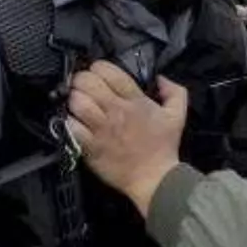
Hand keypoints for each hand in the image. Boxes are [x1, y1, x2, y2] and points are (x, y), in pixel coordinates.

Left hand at [64, 62, 187, 213]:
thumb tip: (160, 77)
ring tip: (77, 104)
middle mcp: (117, 111)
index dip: (98, 68)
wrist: (155, 179)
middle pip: (87, 82)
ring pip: (77, 102)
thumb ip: (174, 91)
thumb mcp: (178, 115)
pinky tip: (74, 122)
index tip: (98, 75)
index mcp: (136, 101)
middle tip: (83, 87)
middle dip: (81, 80)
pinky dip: (69, 121)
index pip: (108, 71)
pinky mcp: (91, 146)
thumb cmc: (164, 147)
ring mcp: (102, 129)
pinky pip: (71, 126)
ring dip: (74, 99)